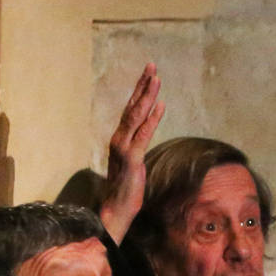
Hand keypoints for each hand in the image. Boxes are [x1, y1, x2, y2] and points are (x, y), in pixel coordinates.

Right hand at [98, 62, 164, 242]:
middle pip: (132, 107)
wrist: (115, 210)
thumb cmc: (125, 190)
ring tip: (156, 78)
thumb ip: (137, 149)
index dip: (139, 91)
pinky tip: (160, 105)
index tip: (148, 74)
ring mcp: (123, 148)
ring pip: (136, 116)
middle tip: (152, 65)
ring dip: (147, 96)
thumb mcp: (134, 165)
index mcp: (120, 140)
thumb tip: (144, 140)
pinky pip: (143, 135)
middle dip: (142, 85)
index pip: (130, 111)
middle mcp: (119, 139)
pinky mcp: (131, 159)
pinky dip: (152, 119)